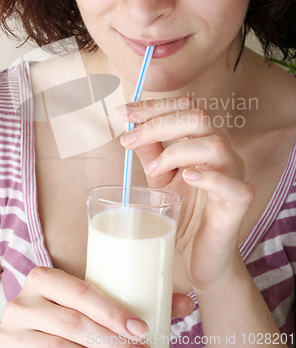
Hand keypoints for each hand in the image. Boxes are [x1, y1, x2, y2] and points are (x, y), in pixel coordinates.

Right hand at [0, 267, 149, 346]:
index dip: (113, 313)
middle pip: (75, 325)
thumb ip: (125, 301)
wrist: (18, 335)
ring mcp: (13, 333)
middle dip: (113, 342)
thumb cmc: (61, 312)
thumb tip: (186, 303)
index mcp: (43, 278)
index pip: (82, 294)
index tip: (142, 330)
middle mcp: (23, 303)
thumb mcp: (84, 301)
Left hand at [116, 97, 253, 291]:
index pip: (185, 108)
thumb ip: (150, 153)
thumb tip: (130, 129)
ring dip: (176, 151)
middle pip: (198, 118)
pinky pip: (232, 185)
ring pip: (214, 145)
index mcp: (204, 142)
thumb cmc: (184, 214)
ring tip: (152, 170)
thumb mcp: (160, 178)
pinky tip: (188, 178)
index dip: (154, 106)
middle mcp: (222, 154)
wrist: (203, 257)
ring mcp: (234, 176)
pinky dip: (209, 178)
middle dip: (158, 124)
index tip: (124, 112)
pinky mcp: (239, 203)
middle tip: (129, 140)